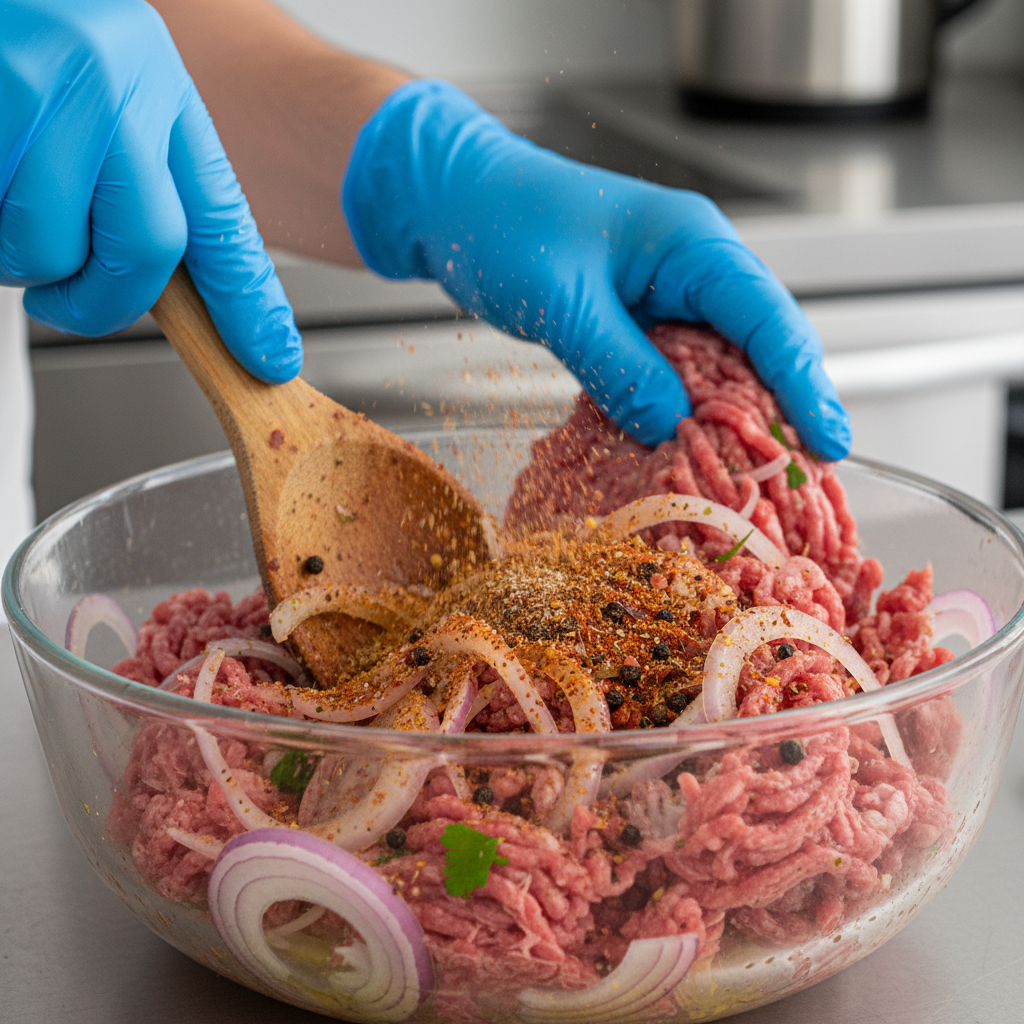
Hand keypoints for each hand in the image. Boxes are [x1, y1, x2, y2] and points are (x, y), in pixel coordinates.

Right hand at [0, 0, 299, 381]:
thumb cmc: (17, 39)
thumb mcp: (104, 93)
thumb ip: (143, 178)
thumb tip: (170, 281)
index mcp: (157, 84)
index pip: (223, 218)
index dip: (249, 301)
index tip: (272, 356)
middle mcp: (110, 82)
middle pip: (151, 250)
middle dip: (103, 301)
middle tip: (66, 303)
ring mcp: (39, 90)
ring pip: (49, 252)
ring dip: (22, 262)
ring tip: (4, 200)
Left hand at [342, 80, 849, 459]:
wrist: (454, 201)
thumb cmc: (504, 225)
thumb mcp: (565, 305)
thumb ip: (622, 368)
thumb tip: (672, 426)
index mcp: (691, 243)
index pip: (768, 318)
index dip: (803, 383)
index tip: (828, 439)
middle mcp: (691, 267)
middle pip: (759, 343)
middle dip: (779, 407)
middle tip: (797, 473)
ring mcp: (665, 292)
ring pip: (719, 361)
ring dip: (731, 414)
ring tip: (751, 473)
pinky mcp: (638, 317)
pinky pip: (676, 367)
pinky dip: (683, 406)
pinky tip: (684, 444)